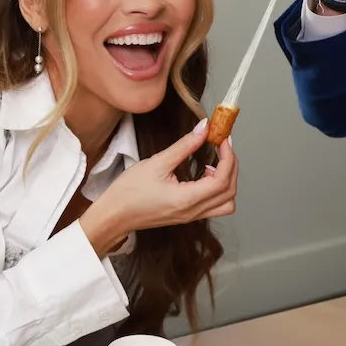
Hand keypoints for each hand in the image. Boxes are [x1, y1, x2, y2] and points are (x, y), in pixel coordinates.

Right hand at [79, 120, 236, 254]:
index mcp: (187, 200)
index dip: (228, 157)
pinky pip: (214, 206)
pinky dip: (218, 189)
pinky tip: (205, 173)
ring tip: (215, 162)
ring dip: (227, 181)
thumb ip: (184, 146)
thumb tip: (204, 128)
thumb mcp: (157, 163)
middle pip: (230, 192)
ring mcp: (191, 216)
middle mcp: (193, 212)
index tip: (223, 139)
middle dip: (232, 166)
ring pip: (226, 203)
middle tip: (223, 145)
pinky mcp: (187, 216)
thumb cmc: (129, 192)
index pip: (222, 180)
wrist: (113, 215)